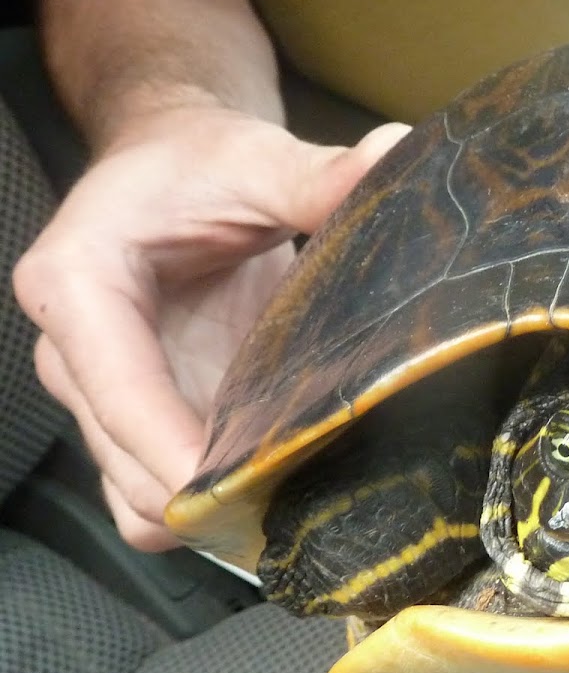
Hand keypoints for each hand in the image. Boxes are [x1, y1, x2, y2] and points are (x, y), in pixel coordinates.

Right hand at [14, 106, 408, 549]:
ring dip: (207, 513)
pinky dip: (207, 505)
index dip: (173, 450)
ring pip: (137, 500)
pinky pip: (158, 493)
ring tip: (292, 497)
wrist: (174, 169)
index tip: (241, 487)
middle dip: (205, 494)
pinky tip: (271, 482)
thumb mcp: (256, 159)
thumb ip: (318, 174)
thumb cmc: (196, 163)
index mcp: (77, 284)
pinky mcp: (143, 418)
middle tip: (301, 493)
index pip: (117, 389)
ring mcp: (105, 397)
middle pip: (126, 465)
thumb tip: (392, 159)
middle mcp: (73, 354)